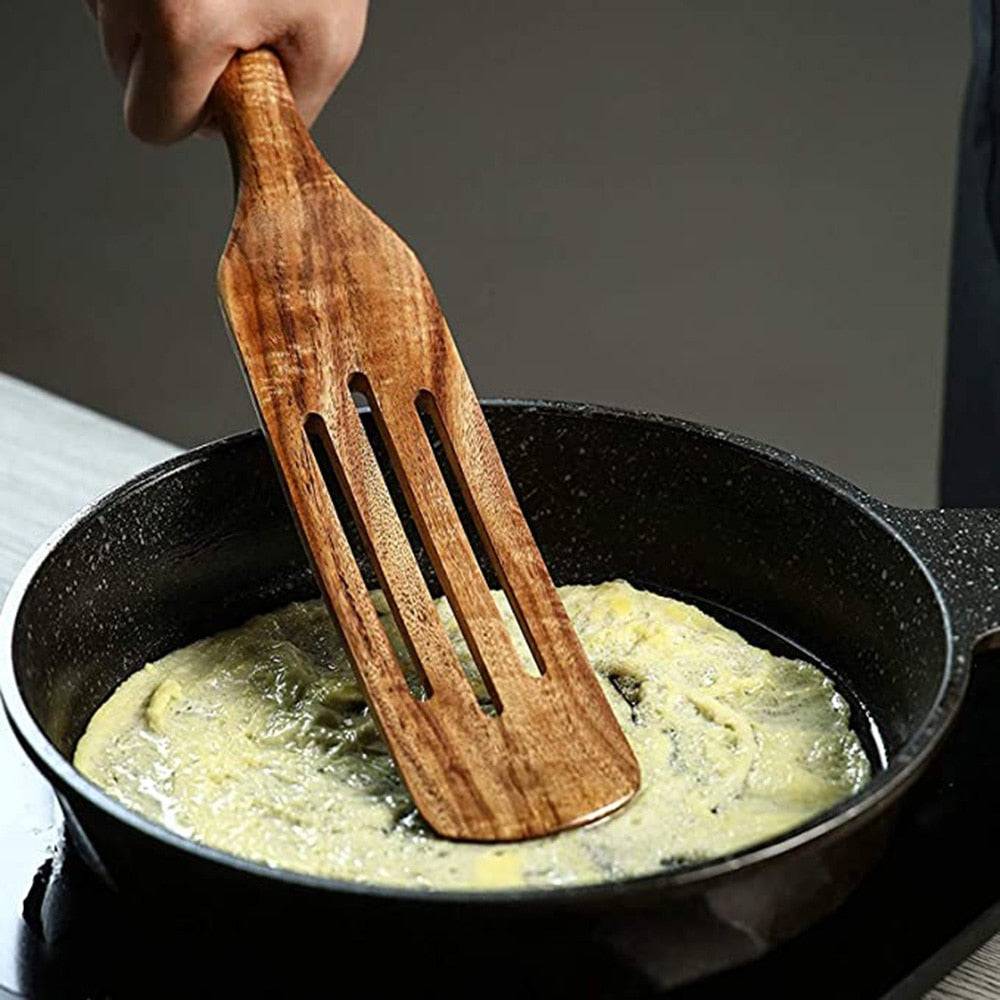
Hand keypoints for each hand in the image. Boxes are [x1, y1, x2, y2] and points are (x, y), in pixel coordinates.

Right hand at [85, 0, 368, 143]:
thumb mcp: (329, 39)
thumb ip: (287, 107)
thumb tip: (249, 135)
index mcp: (182, 22)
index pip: (150, 125)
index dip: (189, 115)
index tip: (218, 89)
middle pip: (125, 73)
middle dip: (175, 64)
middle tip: (228, 22)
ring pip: (115, 23)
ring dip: (163, 16)